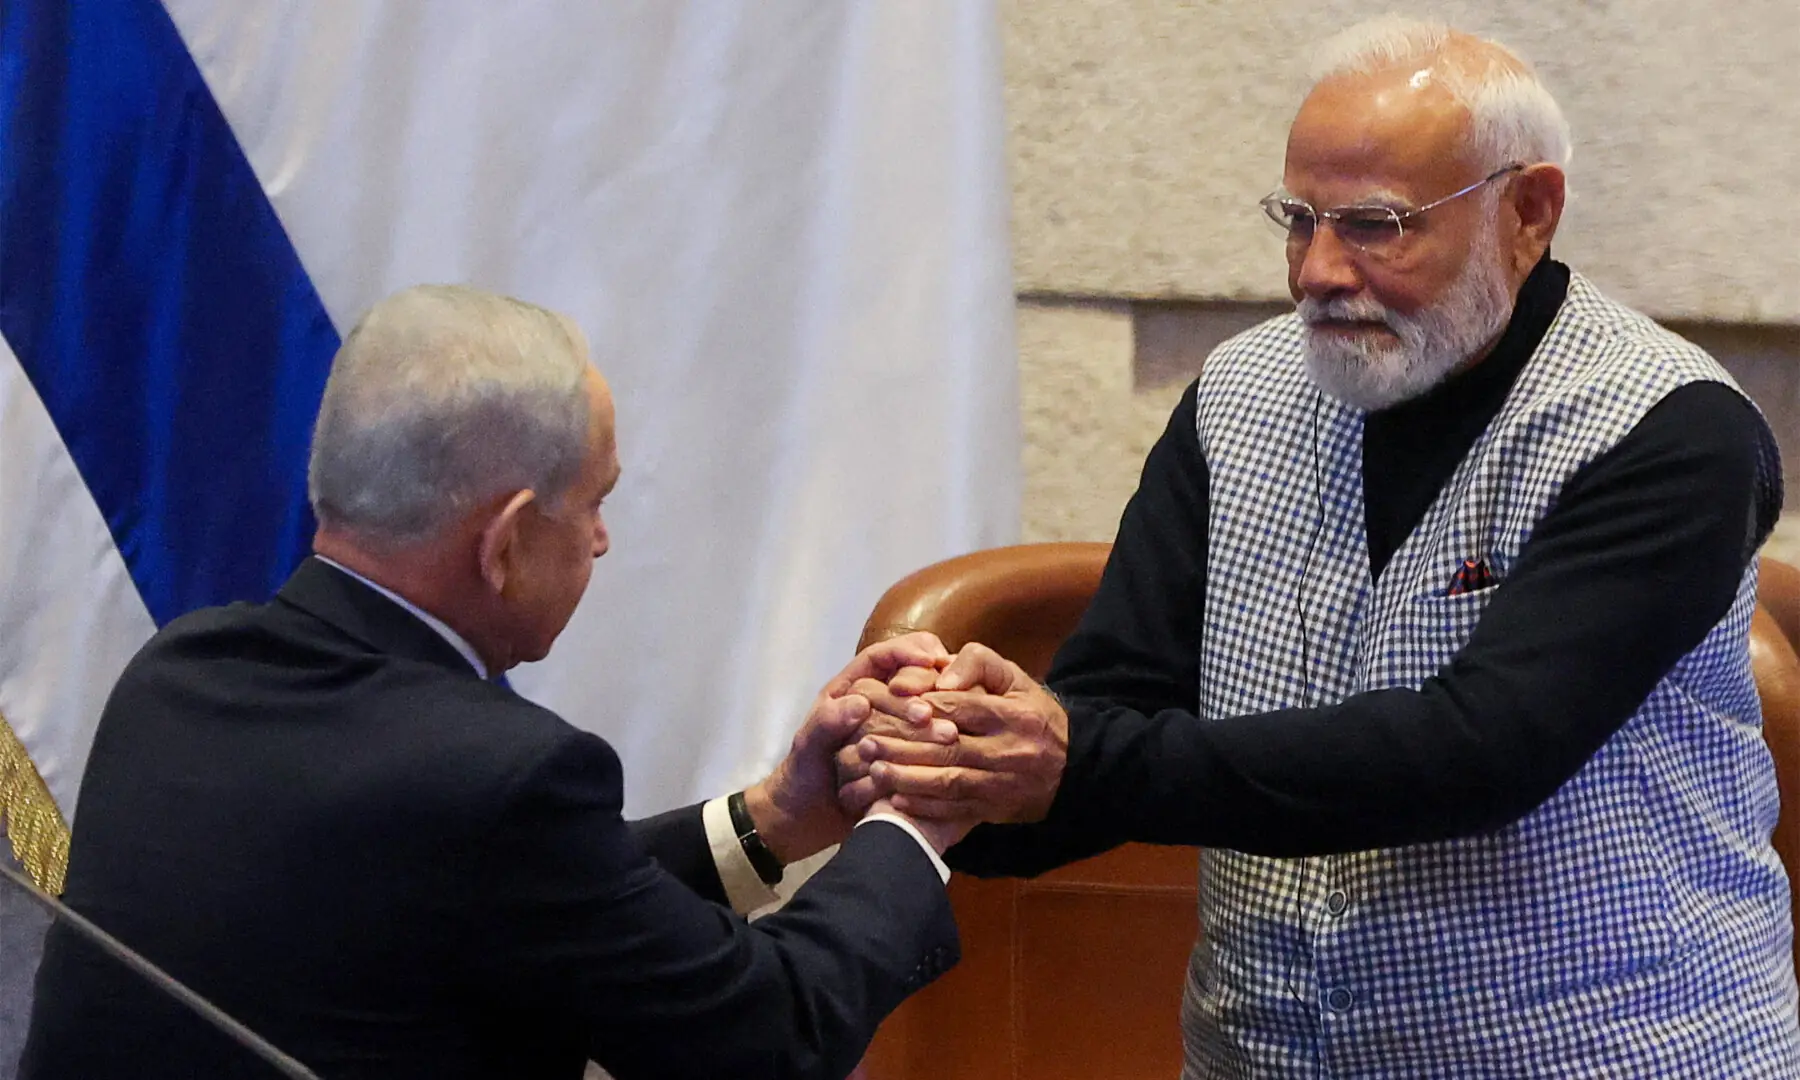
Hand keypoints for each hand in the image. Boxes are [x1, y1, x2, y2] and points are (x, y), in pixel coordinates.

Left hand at [744, 633, 955, 862]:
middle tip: (935, 712)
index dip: (907, 651)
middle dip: (928, 689)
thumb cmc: (802, 775)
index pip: (883, 657)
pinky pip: (929, 746)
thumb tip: (860, 704)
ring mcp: (895, 732)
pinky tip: (949, 757)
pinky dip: (939, 749)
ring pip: (927, 712)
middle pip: (912, 682)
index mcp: (853, 690)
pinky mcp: (907, 758)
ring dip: (939, 719)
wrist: (807, 818)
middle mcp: (878, 706)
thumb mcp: (808, 747)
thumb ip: (828, 722)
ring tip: (949, 734)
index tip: (930, 660)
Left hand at [841, 642, 1068, 824]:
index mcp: (1015, 714)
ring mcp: (1003, 784)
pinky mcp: (995, 809)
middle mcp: (1011, 751)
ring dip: (907, 778)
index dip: (923, 705)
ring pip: (949, 782)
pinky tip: (895, 800)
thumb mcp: (1014, 677)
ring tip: (874, 768)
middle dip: (904, 745)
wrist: (1070, 765)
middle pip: (950, 748)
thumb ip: (977, 664)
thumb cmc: (1031, 712)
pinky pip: (955, 810)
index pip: (962, 707)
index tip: (890, 701)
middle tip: (867, 739)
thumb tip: (942, 675)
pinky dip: (924, 806)